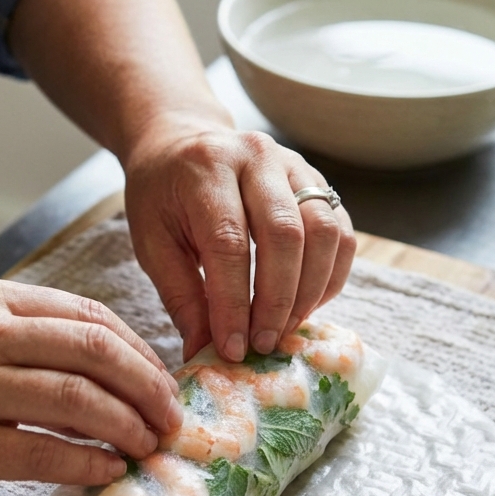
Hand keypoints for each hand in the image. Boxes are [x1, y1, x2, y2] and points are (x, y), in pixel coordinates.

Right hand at [0, 277, 181, 495]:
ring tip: (148, 447)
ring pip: (76, 400)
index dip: (138, 350)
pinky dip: (85, 463)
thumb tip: (97, 366)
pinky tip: (106, 471)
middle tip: (171, 417)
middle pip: (94, 350)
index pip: (87, 314)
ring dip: (126, 427)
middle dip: (146, 386)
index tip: (161, 378)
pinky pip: (40, 453)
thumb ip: (19, 336)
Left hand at [124, 114, 355, 362]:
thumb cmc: (162, 195)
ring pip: (323, 232)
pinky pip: (341, 232)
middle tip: (263, 344)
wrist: (181, 142)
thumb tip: (203, 354)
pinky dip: (330, 277)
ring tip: (284, 328)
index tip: (233, 348)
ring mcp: (294, 164)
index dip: (234, 303)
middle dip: (277, 301)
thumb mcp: (153, 242)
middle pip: (285, 235)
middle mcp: (257, 157)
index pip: (229, 243)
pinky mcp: (318, 181)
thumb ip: (182, 296)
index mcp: (206, 169)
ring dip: (310, 291)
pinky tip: (306, 304)